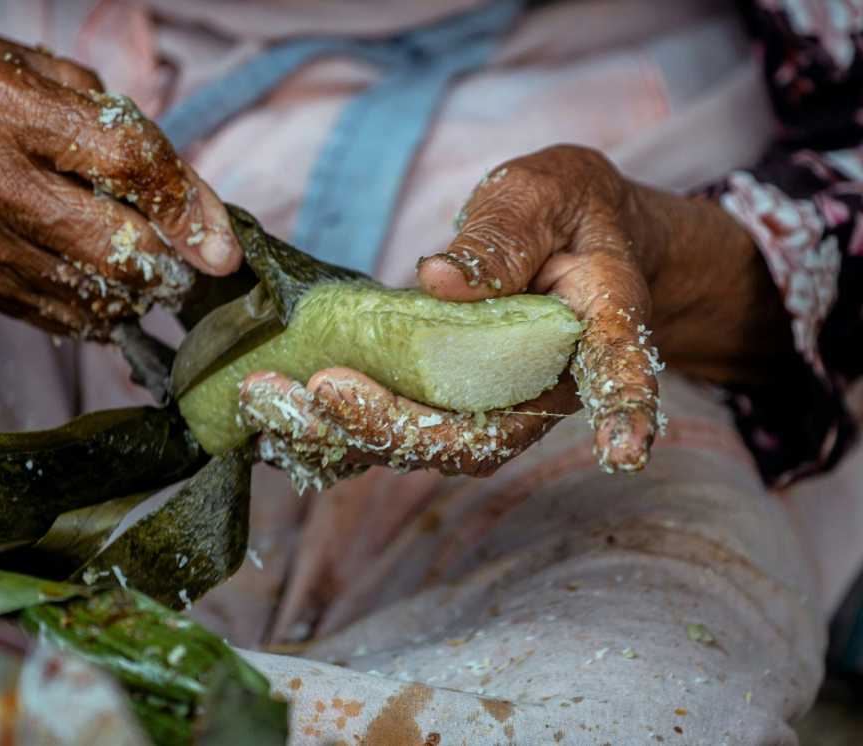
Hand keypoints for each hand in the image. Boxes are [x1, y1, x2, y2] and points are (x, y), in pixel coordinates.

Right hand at [0, 29, 240, 338]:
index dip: (189, 205)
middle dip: (174, 264)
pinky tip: (117, 291)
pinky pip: (63, 318)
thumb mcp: (30, 65)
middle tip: (197, 263)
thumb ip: (111, 119)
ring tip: (159, 274)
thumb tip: (188, 194)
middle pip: (116, 246)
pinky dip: (106, 311)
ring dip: (144, 292)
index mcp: (5, 107)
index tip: (223, 240)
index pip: (127, 163)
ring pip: (95, 293)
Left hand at [239, 145, 789, 487]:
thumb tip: (440, 279)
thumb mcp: (544, 193)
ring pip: (421, 446)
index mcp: (596, 326)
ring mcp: (489, 407)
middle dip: (395, 426)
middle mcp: (540, 386)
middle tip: (318, 394)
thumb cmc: (563, 211)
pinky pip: (388, 430)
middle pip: (480, 436)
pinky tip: (269, 408)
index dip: (623, 409)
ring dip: (341, 435)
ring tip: (264, 402)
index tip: (625, 451)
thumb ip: (504, 234)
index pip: (618, 369)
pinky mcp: (444, 405)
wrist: (569, 243)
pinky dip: (329, 427)